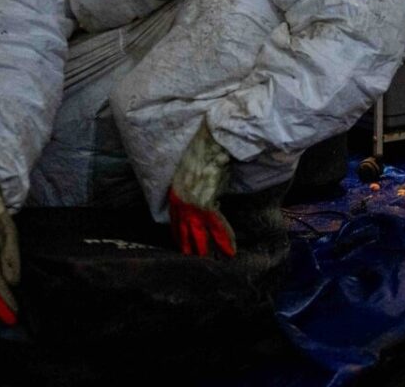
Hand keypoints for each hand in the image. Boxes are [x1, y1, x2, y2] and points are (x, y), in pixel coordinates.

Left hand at [168, 122, 235, 257]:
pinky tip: (229, 250)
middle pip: (183, 231)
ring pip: (199, 233)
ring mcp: (194, 206)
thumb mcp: (191, 174)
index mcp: (175, 195)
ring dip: (204, 248)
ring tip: (208, 261)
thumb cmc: (203, 154)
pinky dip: (225, 239)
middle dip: (187, 247)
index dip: (179, 234)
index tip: (181, 243)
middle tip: (190, 260)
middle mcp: (181, 203)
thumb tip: (202, 198)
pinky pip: (218, 226)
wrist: (211, 143)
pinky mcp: (208, 205)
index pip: (174, 221)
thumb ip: (192, 189)